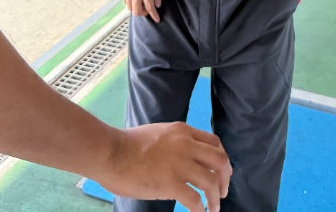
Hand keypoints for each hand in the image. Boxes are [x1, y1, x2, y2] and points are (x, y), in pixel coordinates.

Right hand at [98, 122, 231, 211]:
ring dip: (215, 198)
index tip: (220, 171)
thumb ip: (174, 143)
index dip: (221, 159)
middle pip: (220, 160)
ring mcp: (179, 164)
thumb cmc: (126, 145)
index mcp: (182, 131)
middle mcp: (186, 145)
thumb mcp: (158, 133)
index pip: (214, 143)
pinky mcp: (170, 183)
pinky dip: (200, 209)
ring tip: (213, 208)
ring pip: (211, 182)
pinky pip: (195, 200)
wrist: (109, 152)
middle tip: (222, 191)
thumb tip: (183, 161)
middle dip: (225, 178)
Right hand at [122, 0, 161, 22]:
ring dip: (136, 8)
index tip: (157, 19)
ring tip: (142, 3)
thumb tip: (158, 3)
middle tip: (148, 10)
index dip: (154, 15)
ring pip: (129, 7)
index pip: (149, 7)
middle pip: (137, 11)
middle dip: (144, 14)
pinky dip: (130, 2)